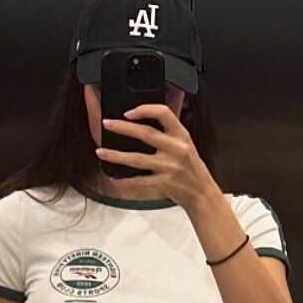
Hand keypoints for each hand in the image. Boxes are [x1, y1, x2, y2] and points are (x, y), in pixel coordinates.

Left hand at [96, 102, 216, 206]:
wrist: (202, 193)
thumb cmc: (192, 168)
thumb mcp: (186, 143)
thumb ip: (170, 130)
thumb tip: (148, 114)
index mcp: (181, 135)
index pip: (164, 113)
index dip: (145, 109)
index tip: (129, 112)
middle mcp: (176, 149)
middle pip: (146, 133)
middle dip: (123, 128)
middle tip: (107, 123)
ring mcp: (170, 167)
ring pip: (137, 159)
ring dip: (116, 155)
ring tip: (101, 151)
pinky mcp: (164, 184)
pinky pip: (140, 181)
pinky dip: (125, 180)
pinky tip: (114, 178)